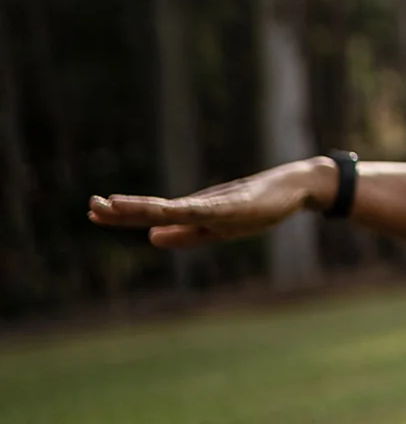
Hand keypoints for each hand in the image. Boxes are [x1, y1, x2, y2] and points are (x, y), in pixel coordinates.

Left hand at [89, 160, 331, 249]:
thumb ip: (186, 234)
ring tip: (109, 204)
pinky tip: (161, 213)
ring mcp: (216, 207)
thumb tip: (150, 235)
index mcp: (195, 215)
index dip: (123, 215)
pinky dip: (177, 212)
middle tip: (91, 206)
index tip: (95, 211)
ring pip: (171, 209)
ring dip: (140, 208)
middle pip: (155, 211)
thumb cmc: (260, 206)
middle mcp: (200, 208)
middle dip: (122, 212)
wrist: (295, 188)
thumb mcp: (219, 227)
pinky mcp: (233, 206)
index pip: (151, 215)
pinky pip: (200, 211)